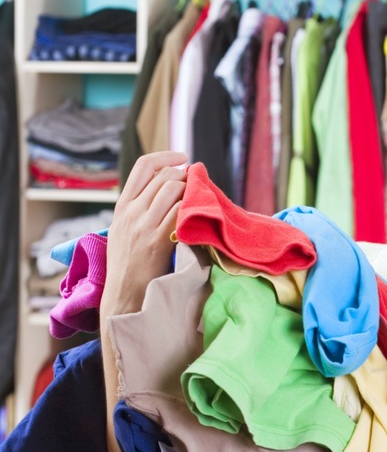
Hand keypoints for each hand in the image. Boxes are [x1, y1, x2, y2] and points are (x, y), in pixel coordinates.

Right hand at [101, 151, 187, 318]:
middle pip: (165, 176)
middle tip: (197, 187)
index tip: (183, 157)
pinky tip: (198, 217)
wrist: (124, 296)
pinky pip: (181, 212)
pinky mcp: (158, 240)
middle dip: (186, 177)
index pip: (143, 166)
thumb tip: (170, 190)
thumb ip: (140, 209)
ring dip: (192, 192)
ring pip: (174, 190)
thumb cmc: (129, 266)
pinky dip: (193, 209)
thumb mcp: (125, 231)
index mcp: (122, 206)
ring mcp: (144, 225)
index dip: (166, 156)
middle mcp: (131, 211)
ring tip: (199, 203)